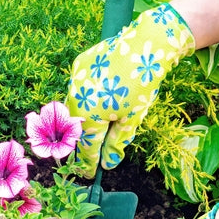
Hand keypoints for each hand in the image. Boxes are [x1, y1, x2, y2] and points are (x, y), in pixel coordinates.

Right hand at [67, 2, 195, 177]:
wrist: (145, 44)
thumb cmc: (141, 85)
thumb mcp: (132, 119)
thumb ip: (117, 142)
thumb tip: (108, 164)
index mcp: (89, 116)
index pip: (87, 147)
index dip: (88, 163)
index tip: (89, 175)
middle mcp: (75, 99)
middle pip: (79, 127)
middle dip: (87, 139)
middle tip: (94, 151)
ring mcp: (74, 80)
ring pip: (77, 107)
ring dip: (87, 116)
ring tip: (103, 119)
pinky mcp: (78, 65)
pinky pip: (79, 87)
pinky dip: (88, 94)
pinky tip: (103, 92)